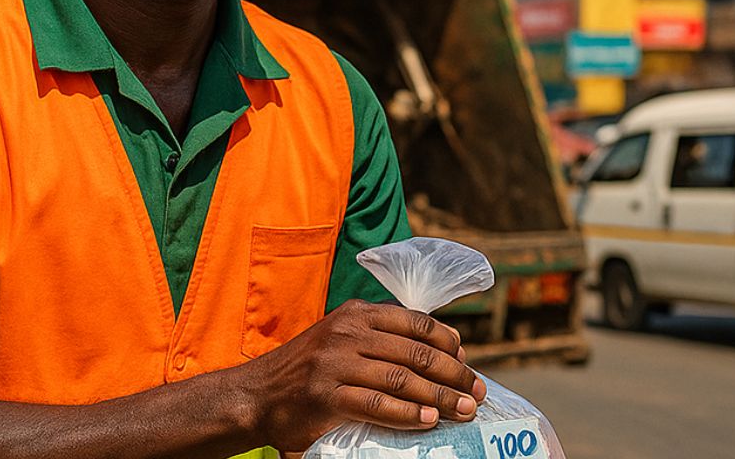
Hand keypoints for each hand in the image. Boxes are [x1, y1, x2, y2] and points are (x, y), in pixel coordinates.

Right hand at [241, 299, 486, 452]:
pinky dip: (408, 413)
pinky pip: (378, 405)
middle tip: (476, 393)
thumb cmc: (308, 368)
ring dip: (440, 397)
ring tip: (463, 411)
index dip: (447, 342)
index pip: (415, 322)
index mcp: (357, 313)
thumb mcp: (341, 337)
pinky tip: (428, 421)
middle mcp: (348, 332)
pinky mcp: (326, 396)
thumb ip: (381, 338)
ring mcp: (336, 364)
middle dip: (453, 374)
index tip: (466, 361)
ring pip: (402, 379)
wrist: (257, 394)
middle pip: (416, 352)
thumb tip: (443, 350)